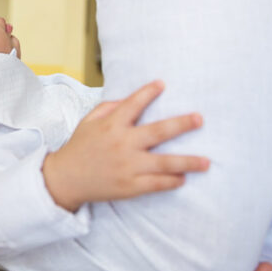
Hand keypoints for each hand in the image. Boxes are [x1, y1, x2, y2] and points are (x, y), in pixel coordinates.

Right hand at [41, 81, 206, 210]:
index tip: (163, 84)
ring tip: (207, 162)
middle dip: (182, 124)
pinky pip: (157, 184)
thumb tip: (130, 99)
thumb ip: (109, 108)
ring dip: (188, 161)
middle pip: (159, 132)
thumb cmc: (79, 148)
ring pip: (165, 163)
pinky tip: (184, 178)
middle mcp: (122, 144)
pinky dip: (172, 181)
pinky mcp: (130, 187)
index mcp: (112, 125)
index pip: (133, 104)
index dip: (148, 92)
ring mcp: (128, 167)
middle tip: (200, 119)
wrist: (64, 179)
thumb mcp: (88, 122)